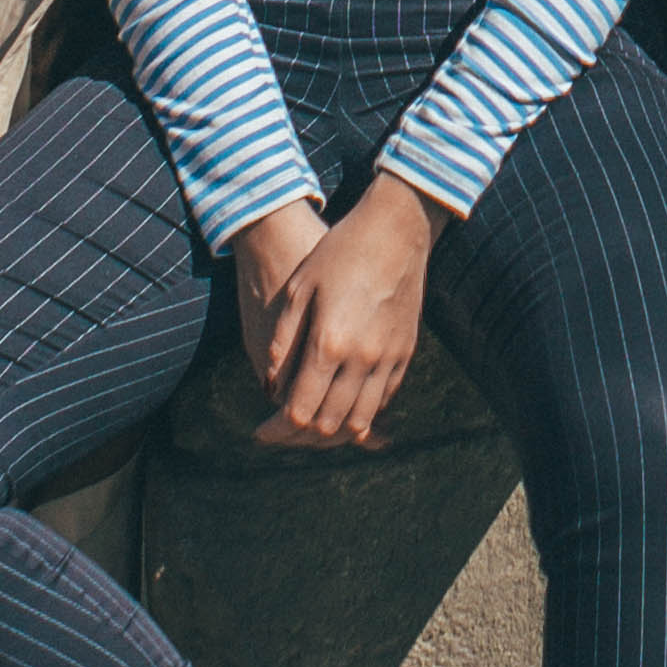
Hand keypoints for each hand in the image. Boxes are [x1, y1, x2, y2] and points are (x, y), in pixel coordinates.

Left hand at [233, 173, 448, 448]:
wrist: (396, 228)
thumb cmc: (340, 252)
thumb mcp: (300, 289)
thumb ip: (284, 339)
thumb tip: (271, 384)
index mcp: (329, 343)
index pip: (299, 409)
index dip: (276, 429)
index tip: (261, 431)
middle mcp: (362, 358)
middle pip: (329, 423)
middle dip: (300, 437)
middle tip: (282, 432)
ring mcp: (389, 357)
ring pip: (361, 419)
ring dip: (333, 430)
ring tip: (311, 425)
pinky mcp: (406, 351)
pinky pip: (384, 398)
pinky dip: (362, 411)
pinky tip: (342, 404)